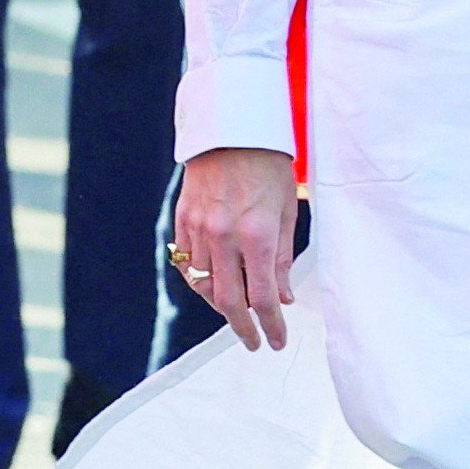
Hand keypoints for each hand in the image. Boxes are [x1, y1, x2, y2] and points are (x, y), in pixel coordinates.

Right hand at [174, 146, 296, 349]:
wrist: (231, 127)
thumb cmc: (268, 164)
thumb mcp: (286, 210)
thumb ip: (282, 258)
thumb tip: (282, 298)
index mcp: (257, 234)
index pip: (263, 297)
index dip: (271, 326)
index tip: (277, 342)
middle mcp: (224, 236)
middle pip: (227, 301)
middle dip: (242, 328)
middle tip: (253, 341)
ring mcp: (199, 228)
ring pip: (204, 285)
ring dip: (221, 304)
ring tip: (237, 311)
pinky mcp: (183, 219)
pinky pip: (187, 262)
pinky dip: (199, 280)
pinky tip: (212, 282)